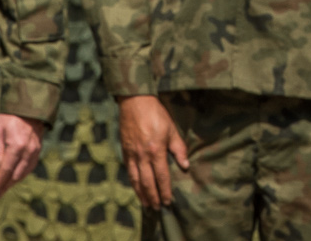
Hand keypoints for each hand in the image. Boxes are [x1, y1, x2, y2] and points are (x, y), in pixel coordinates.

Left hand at [0, 114, 47, 194]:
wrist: (29, 105)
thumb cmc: (9, 115)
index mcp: (17, 145)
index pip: (7, 169)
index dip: (0, 181)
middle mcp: (28, 150)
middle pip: (17, 174)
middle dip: (7, 185)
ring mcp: (35, 150)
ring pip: (25, 172)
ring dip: (15, 181)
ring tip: (6, 187)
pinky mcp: (38, 148)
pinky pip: (31, 166)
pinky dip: (23, 173)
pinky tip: (16, 176)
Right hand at [116, 95, 188, 210]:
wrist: (135, 102)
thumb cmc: (156, 114)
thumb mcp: (171, 129)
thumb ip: (178, 149)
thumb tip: (185, 165)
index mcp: (156, 150)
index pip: (161, 176)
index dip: (165, 191)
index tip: (168, 202)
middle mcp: (142, 155)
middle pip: (148, 182)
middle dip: (153, 197)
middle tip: (158, 208)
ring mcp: (132, 154)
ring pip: (136, 180)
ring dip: (141, 194)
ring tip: (147, 205)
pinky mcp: (125, 151)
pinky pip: (129, 171)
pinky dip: (133, 183)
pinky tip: (136, 189)